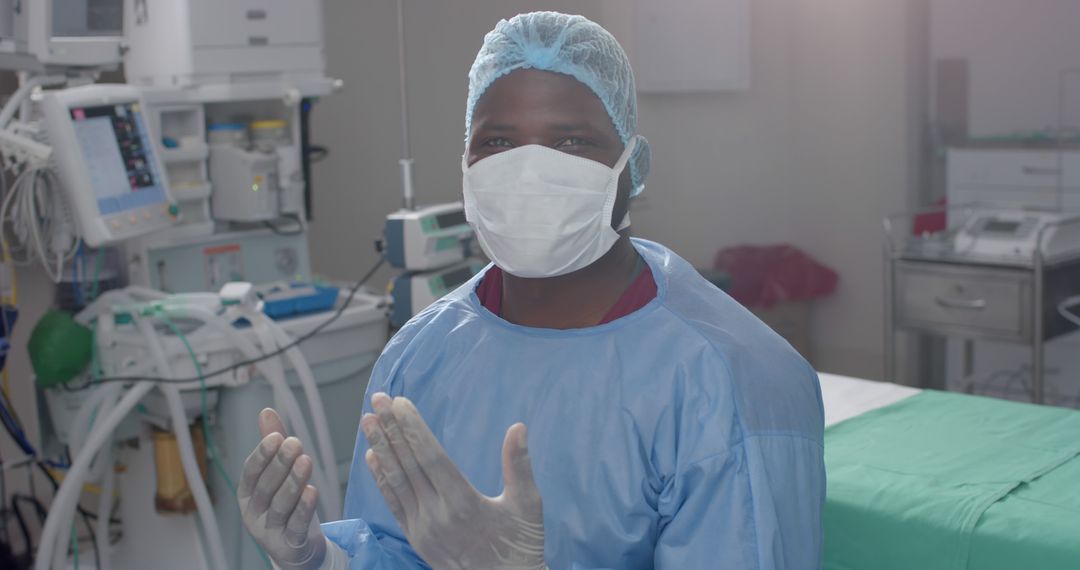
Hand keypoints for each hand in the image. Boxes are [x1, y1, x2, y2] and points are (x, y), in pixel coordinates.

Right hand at [238, 408, 326, 569]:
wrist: (297, 548)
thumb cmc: (286, 506)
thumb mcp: (278, 475)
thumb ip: (272, 445)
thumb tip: (267, 411)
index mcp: (247, 494)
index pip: (250, 472)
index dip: (262, 454)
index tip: (277, 436)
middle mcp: (254, 513)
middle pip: (266, 488)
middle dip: (280, 464)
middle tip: (294, 442)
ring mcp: (269, 532)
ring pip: (280, 506)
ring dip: (293, 483)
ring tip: (306, 461)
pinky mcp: (288, 545)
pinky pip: (296, 526)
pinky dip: (304, 509)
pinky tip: (313, 490)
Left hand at [362, 393, 546, 569]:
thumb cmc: (521, 546)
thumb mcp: (528, 505)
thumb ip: (520, 466)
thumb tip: (518, 427)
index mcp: (465, 503)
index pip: (431, 458)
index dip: (413, 429)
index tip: (400, 403)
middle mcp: (438, 515)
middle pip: (409, 464)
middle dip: (391, 429)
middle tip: (378, 398)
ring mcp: (423, 529)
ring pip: (397, 482)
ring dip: (381, 448)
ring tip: (368, 420)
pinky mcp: (416, 539)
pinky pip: (394, 504)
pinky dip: (381, 479)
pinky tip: (372, 457)